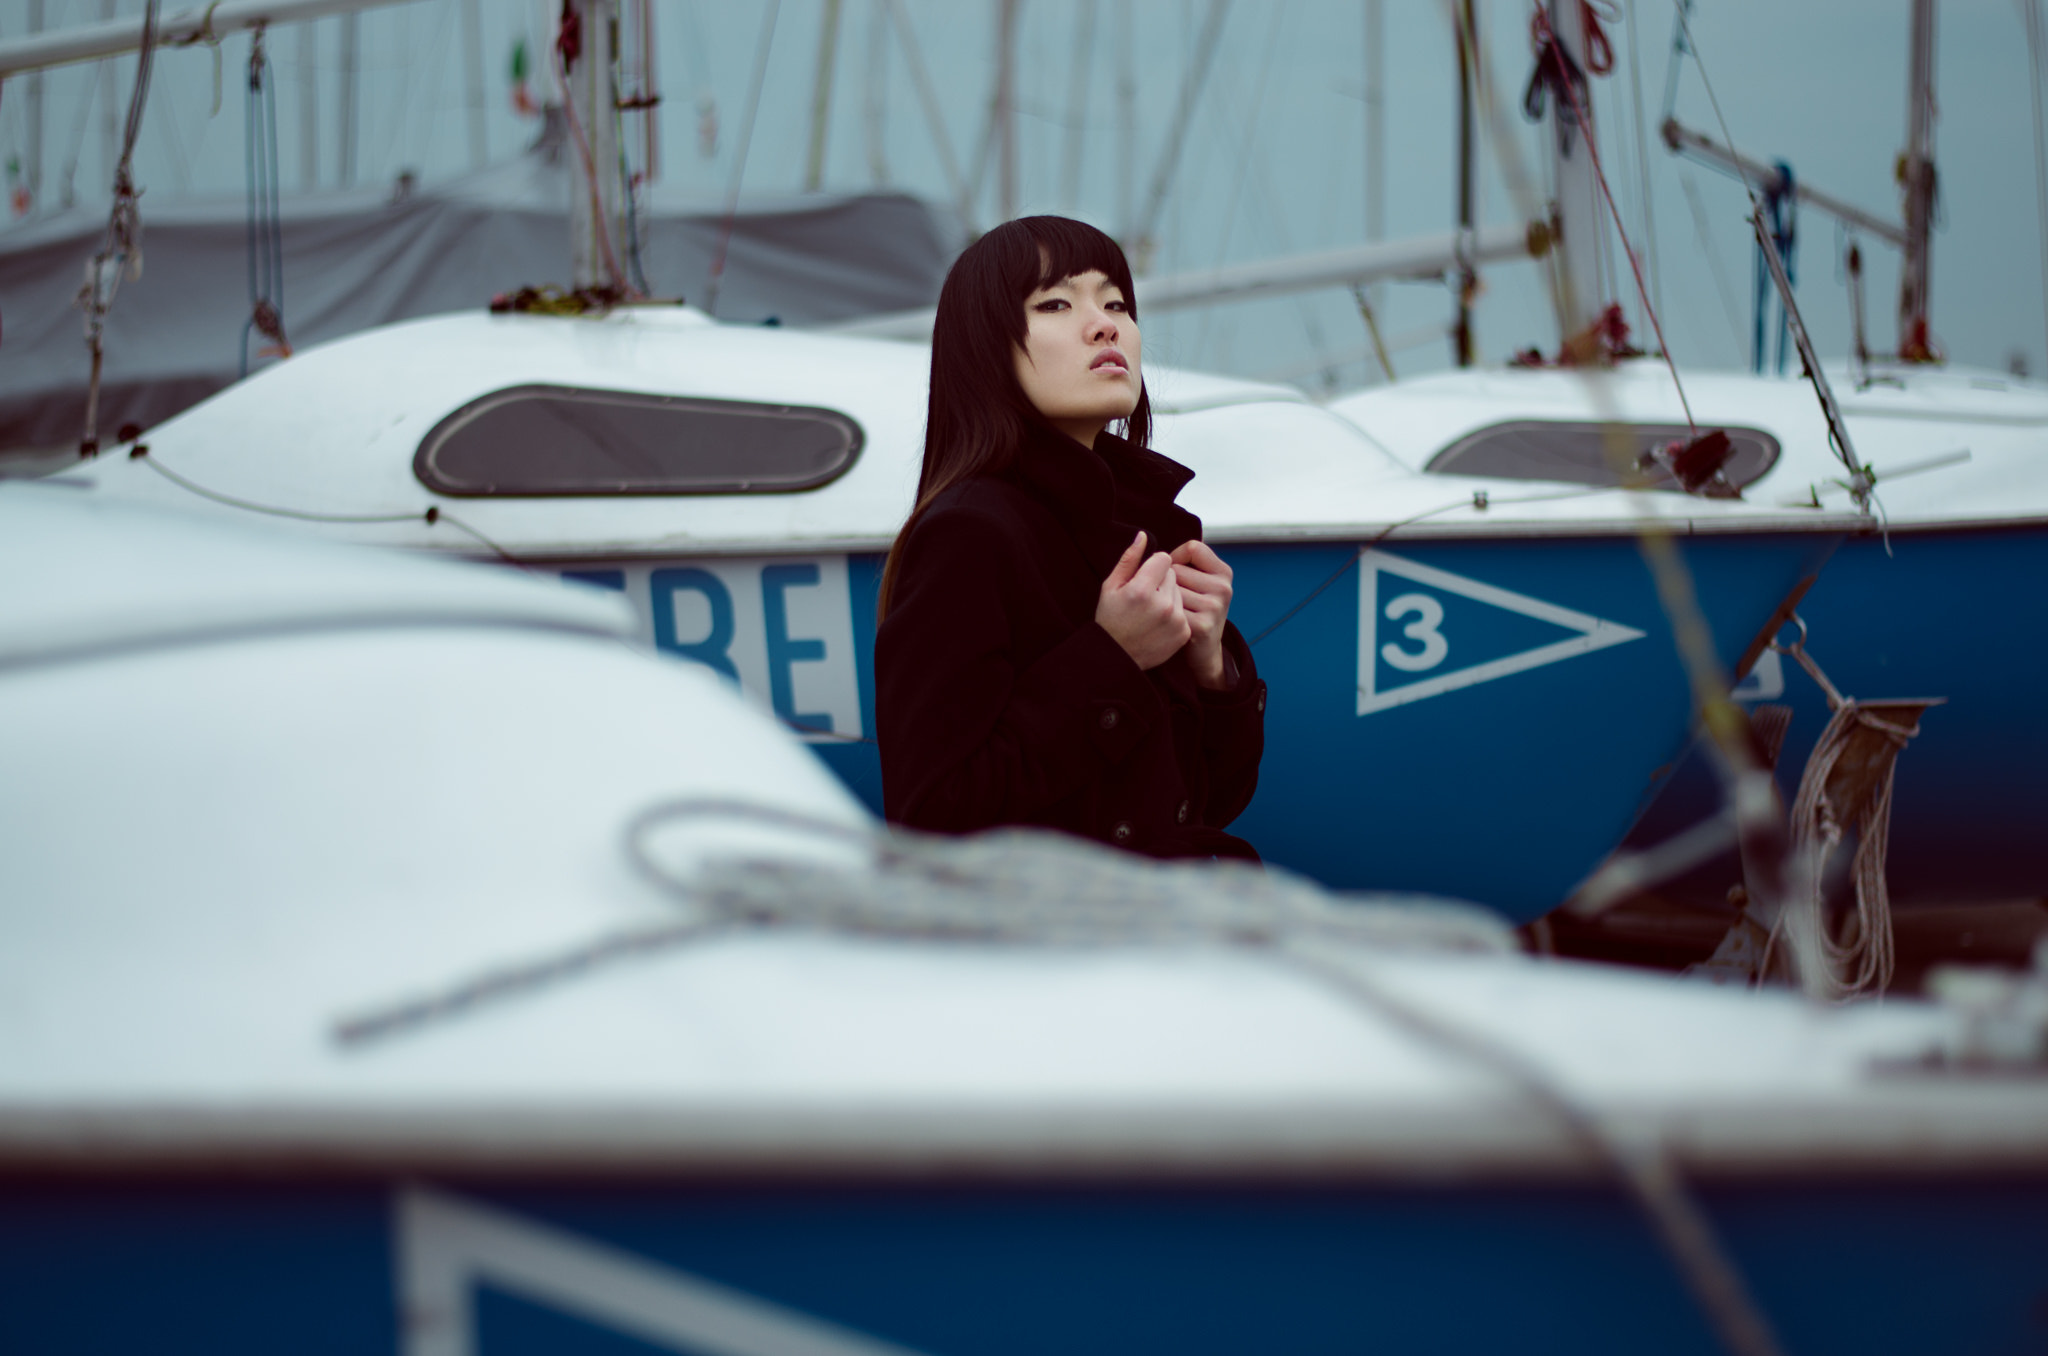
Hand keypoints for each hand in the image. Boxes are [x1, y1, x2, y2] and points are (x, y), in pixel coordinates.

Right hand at [1096, 531, 1189, 669]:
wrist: (1117, 656)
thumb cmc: (1110, 618)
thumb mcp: (1111, 586)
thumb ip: (1129, 559)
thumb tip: (1143, 535)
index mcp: (1142, 589)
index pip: (1163, 559)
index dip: (1152, 566)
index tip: (1143, 578)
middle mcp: (1162, 604)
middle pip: (1173, 574)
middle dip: (1161, 581)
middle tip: (1144, 598)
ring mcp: (1175, 620)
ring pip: (1180, 591)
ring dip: (1169, 596)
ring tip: (1151, 611)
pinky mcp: (1183, 632)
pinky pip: (1184, 609)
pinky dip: (1175, 613)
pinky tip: (1158, 623)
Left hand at [1169, 538, 1234, 688]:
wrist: (1202, 651)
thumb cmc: (1193, 610)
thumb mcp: (1199, 582)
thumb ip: (1184, 560)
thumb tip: (1143, 537)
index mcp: (1224, 572)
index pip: (1192, 548)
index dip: (1175, 558)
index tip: (1173, 573)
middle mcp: (1223, 588)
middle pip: (1176, 569)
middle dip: (1168, 583)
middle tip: (1175, 599)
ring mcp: (1214, 607)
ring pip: (1170, 589)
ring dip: (1164, 600)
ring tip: (1173, 611)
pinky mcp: (1202, 625)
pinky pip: (1169, 608)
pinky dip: (1164, 615)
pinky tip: (1170, 623)